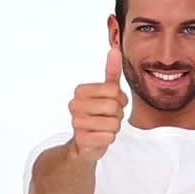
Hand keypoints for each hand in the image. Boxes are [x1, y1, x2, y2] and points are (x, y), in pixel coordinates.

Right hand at [68, 46, 127, 160]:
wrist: (84, 143)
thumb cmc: (97, 115)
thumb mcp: (106, 93)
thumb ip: (111, 72)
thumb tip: (115, 50)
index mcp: (80, 91)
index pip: (114, 90)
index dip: (120, 99)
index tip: (112, 104)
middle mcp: (74, 105)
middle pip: (114, 107)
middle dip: (118, 115)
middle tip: (108, 118)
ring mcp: (76, 122)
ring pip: (113, 123)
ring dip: (114, 128)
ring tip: (103, 127)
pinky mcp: (81, 140)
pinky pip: (109, 137)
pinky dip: (109, 139)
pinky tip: (99, 138)